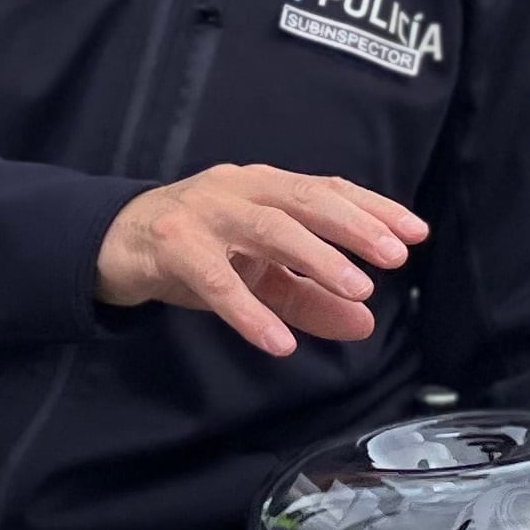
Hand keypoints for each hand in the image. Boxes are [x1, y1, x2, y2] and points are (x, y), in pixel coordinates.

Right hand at [94, 165, 428, 357]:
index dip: (374, 209)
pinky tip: (277, 341)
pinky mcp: (173, 246)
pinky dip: (248, 310)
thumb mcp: (258, 274)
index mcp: (266, 188)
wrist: (113, 243)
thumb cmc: (195, 250)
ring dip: (315, 258)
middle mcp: (240, 189)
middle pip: (306, 199)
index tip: (417, 233)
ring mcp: (205, 213)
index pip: (329, 190)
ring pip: (268, 229)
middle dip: (355, 226)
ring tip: (356, 289)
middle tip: (396, 256)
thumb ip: (310, 297)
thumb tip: (365, 323)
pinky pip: (216, 280)